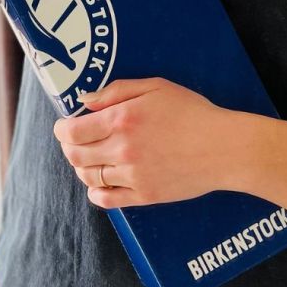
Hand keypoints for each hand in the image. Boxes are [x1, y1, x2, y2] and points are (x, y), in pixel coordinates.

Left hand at [53, 77, 237, 208]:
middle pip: (75, 155)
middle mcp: (122, 149)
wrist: (224, 147)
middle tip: (76, 142)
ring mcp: (132, 175)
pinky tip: (101, 184)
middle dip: (69, 148)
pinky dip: (96, 192)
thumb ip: (117, 91)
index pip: (71, 132)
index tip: (64, 127)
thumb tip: (85, 101)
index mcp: (121, 120)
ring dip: (83, 168)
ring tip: (92, 159)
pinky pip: (106, 200)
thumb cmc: (194, 113)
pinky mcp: (144, 195)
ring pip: (88, 177)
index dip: (62, 130)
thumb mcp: (156, 87)